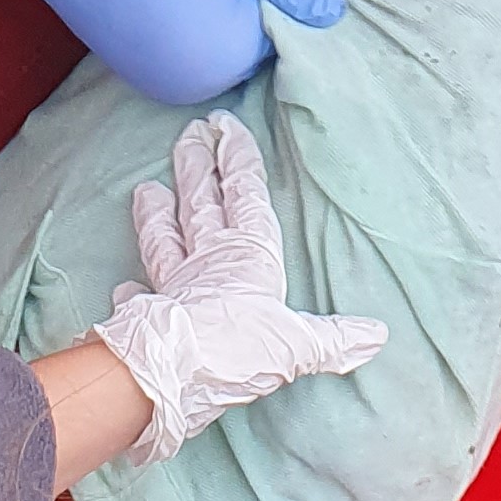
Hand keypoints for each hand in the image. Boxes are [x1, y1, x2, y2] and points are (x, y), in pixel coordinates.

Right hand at [0, 0, 344, 106]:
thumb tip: (333, 14)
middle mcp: (194, 86)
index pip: (280, 32)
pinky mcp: (133, 71)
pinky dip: (181, 27)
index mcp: (227, 56)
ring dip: (212, 17)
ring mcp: (158, 83)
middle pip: (247, 48)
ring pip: (213, 51)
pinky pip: (180, 55)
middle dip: (243, 7)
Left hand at [92, 110, 388, 465]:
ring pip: (164, 237)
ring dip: (157, 213)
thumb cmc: (236, 348)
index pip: (244, 195)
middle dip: (196, 166)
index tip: (227, 125)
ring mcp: (175, 284)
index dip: (238, 160)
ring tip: (146, 187)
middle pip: (200, 203)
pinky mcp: (149, 314)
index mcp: (247, 255)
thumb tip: (376, 335)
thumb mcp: (298, 344)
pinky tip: (124, 283)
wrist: (170, 375)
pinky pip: (140, 295)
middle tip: (190, 133)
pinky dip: (133, 289)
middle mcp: (207, 260)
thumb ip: (333, 338)